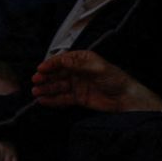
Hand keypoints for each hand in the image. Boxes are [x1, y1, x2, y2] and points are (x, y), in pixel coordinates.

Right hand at [31, 50, 161, 112]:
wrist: (126, 99)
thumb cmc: (115, 79)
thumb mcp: (97, 68)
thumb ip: (78, 65)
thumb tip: (62, 61)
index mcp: (82, 60)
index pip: (62, 60)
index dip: (50, 64)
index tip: (41, 69)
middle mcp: (77, 72)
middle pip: (57, 74)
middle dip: (45, 77)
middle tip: (35, 81)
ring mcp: (77, 85)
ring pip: (58, 86)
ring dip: (46, 89)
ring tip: (36, 92)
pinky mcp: (78, 98)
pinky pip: (62, 98)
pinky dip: (53, 100)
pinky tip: (43, 100)